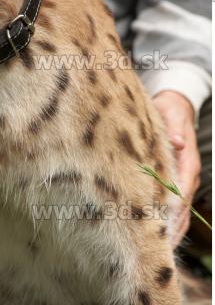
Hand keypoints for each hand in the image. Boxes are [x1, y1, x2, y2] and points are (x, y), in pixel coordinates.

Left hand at [153, 91, 200, 245]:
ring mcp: (184, 180)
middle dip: (171, 228)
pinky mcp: (177, 180)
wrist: (175, 108)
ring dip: (172, 229)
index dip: (172, 213)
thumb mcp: (170, 114)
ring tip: (158, 250)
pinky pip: (176, 205)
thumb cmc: (170, 112)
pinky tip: (162, 233)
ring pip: (180, 210)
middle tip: (156, 252)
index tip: (161, 231)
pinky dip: (171, 220)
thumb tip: (178, 142)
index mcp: (187, 163)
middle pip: (182, 208)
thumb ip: (173, 129)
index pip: (180, 193)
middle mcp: (188, 176)